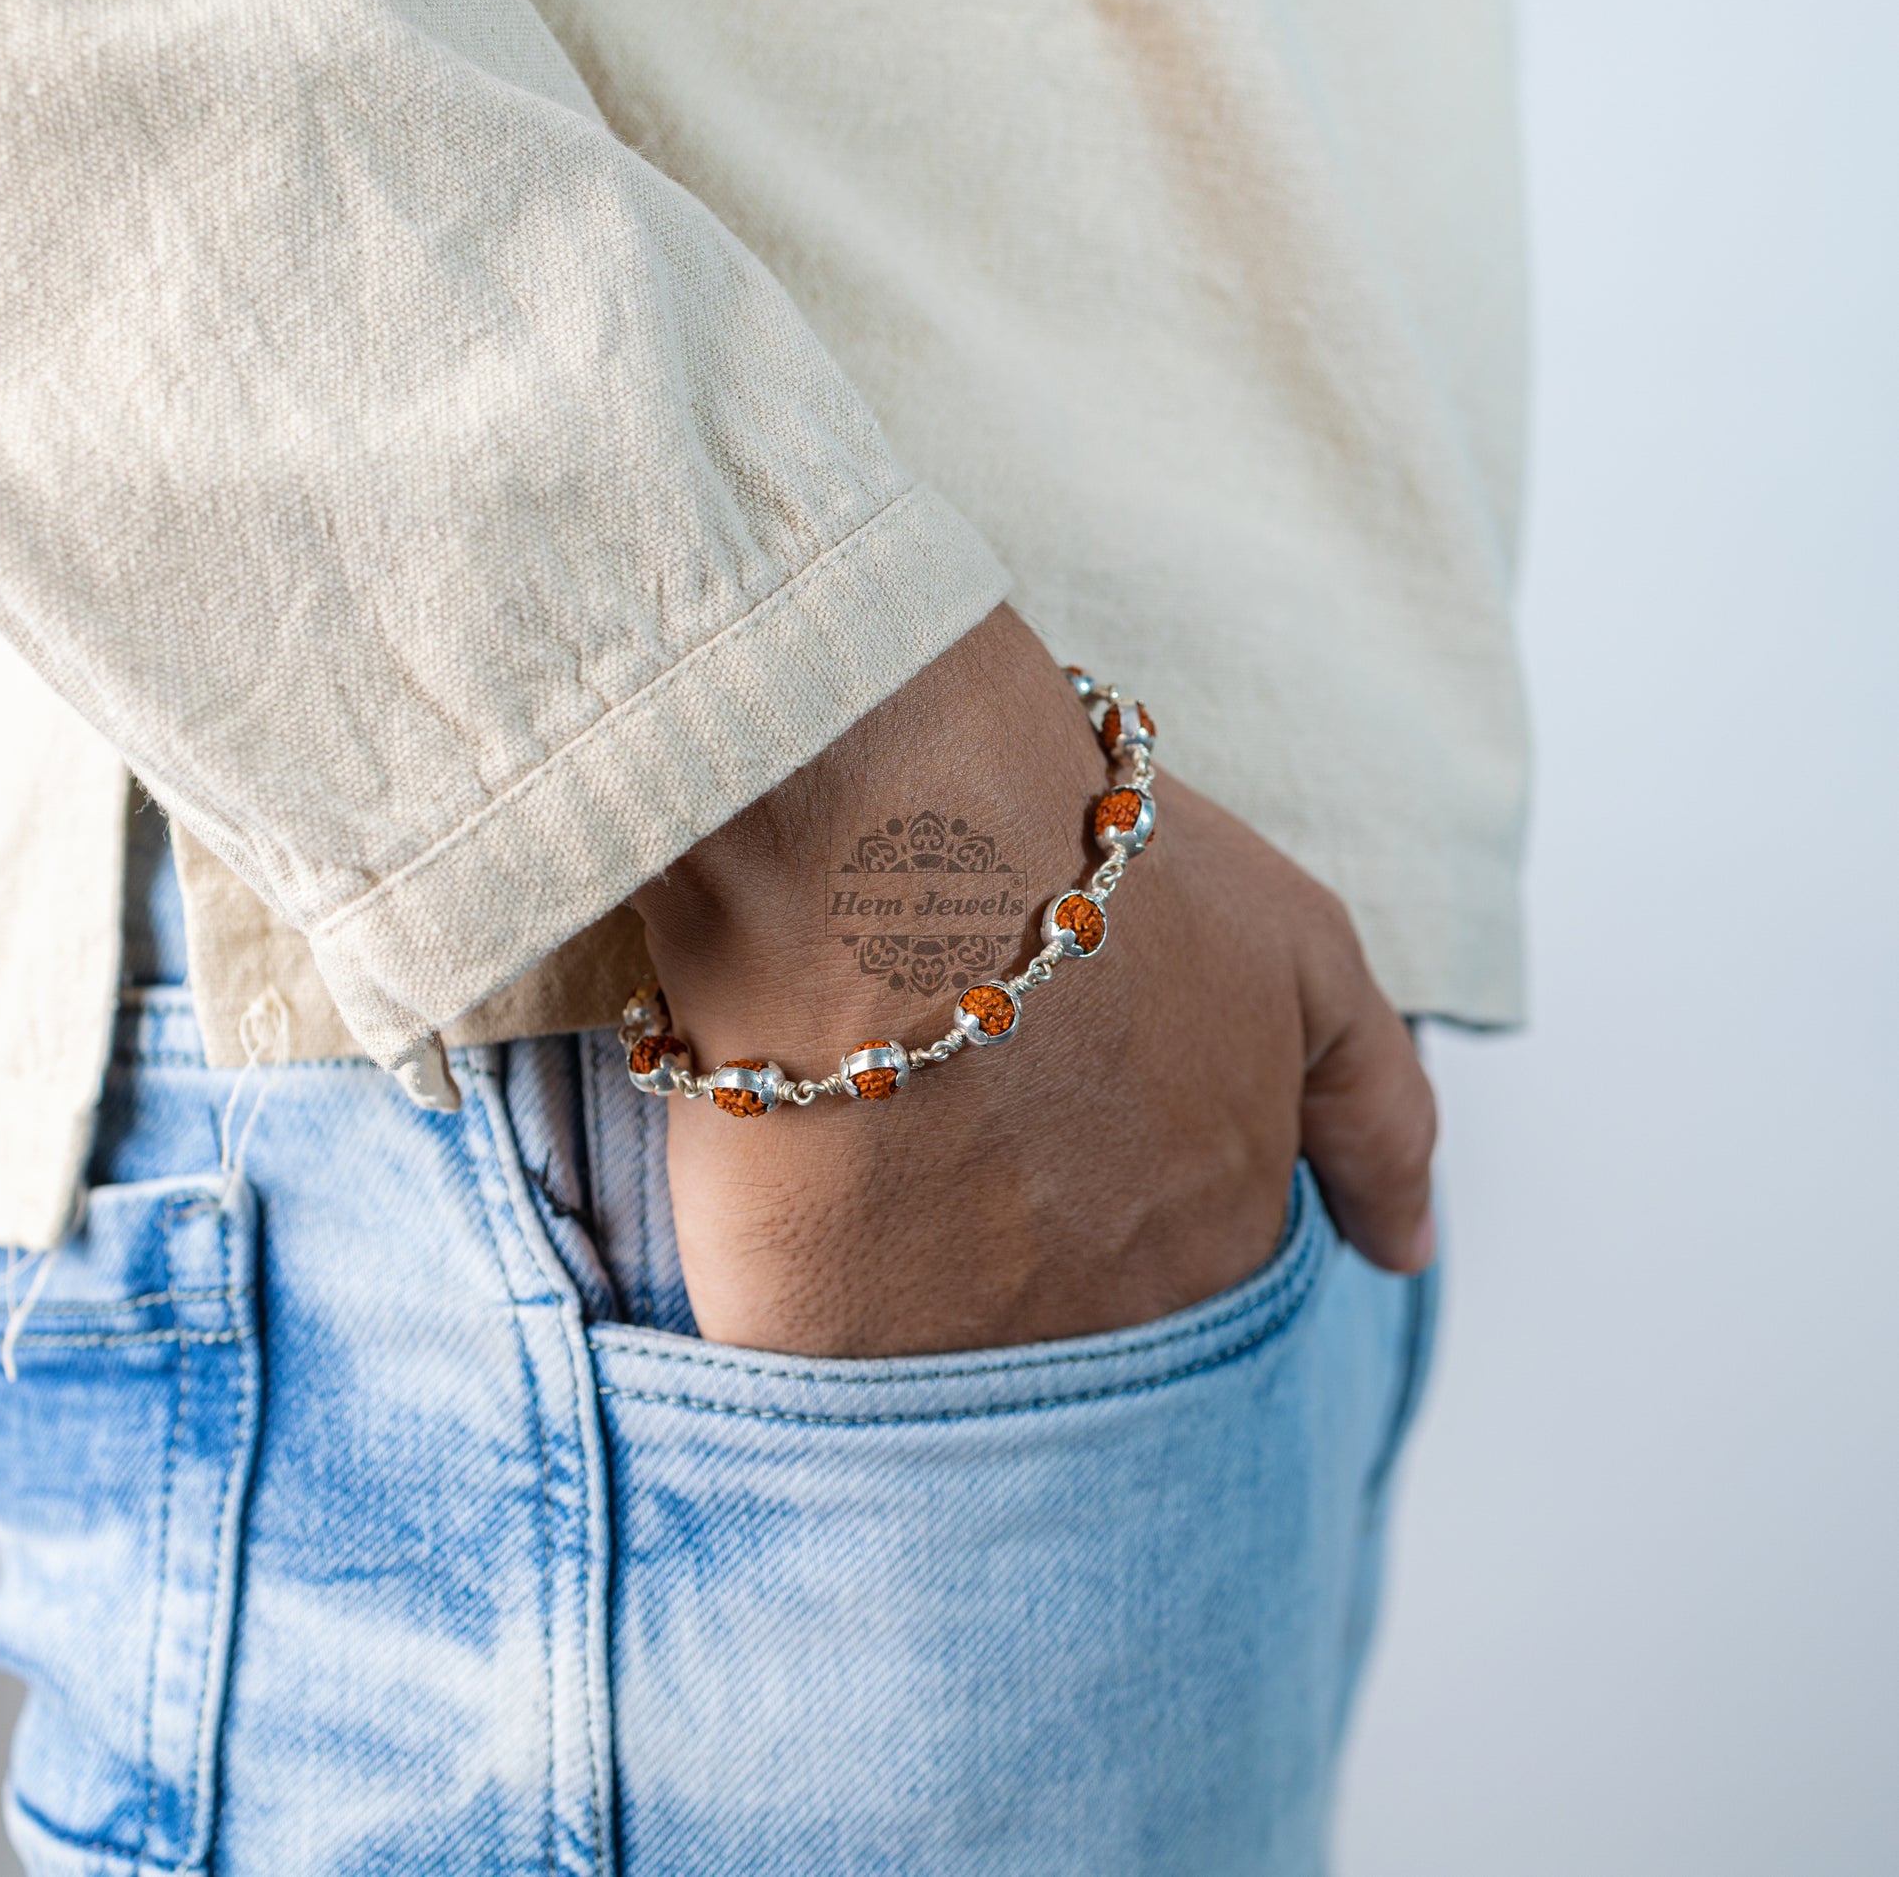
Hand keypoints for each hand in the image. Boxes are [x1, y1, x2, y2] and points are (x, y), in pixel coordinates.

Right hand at [630, 607, 1435, 1356]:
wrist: (888, 836)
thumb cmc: (1097, 873)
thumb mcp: (1303, 957)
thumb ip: (1377, 1116)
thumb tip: (1405, 1255)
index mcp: (1219, 1244)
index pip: (1194, 1296)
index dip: (1123, 1200)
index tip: (1066, 1129)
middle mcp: (1103, 1326)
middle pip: (1070, 1339)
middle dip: (1025, 1252)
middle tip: (965, 1134)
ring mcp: (950, 1347)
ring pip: (939, 1361)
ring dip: (914, 1281)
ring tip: (876, 1150)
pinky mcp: (808, 1338)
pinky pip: (813, 1358)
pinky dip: (805, 1294)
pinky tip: (793, 1188)